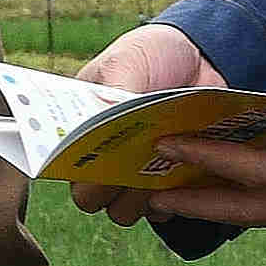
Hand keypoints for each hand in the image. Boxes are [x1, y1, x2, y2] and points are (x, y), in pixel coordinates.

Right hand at [67, 24, 220, 220]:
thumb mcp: (127, 63)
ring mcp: (136, 172)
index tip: (100, 160)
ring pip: (123, 211)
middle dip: (108, 189)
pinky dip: (169, 204)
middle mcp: (104, 157)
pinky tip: (180, 179)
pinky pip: (161, 211)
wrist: (200, 56)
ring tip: (158, 172)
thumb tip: (98, 119)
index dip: (77, 171)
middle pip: (91, 198)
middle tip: (131, 166)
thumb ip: (112, 92)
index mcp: (82, 128)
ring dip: (138, 200)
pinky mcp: (168, 181)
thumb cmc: (152, 54)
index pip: (64, 166)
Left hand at [134, 51, 265, 234]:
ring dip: (220, 203)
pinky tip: (241, 181)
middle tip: (142, 192)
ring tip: (173, 193)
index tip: (166, 147)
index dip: (210, 160)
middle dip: (197, 200)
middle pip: (248, 210)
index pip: (260, 173)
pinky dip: (255, 195)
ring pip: (265, 211)